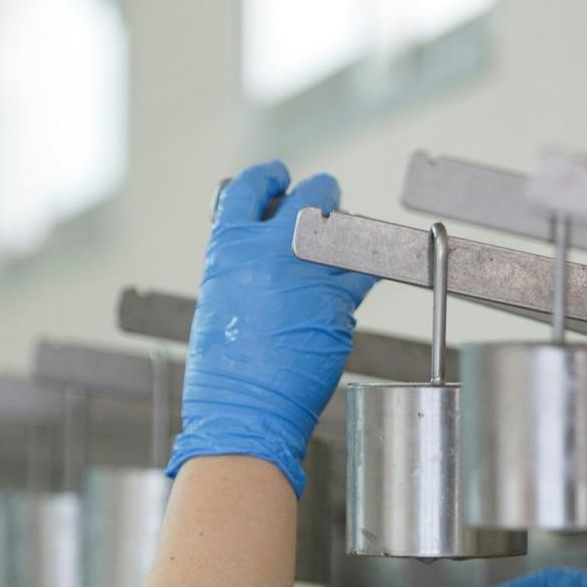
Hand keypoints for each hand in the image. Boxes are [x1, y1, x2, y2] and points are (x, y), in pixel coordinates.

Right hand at [165, 160, 377, 495]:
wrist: (244, 411)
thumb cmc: (225, 371)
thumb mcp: (219, 300)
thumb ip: (242, 267)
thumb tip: (265, 254)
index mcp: (229, 248)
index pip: (249, 189)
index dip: (268, 178)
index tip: (280, 176)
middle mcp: (270, 252)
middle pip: (309, 198)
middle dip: (322, 195)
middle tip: (327, 199)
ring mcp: (307, 275)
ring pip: (345, 233)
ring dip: (350, 234)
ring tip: (350, 241)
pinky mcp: (337, 302)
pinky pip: (364, 274)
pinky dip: (368, 271)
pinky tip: (368, 271)